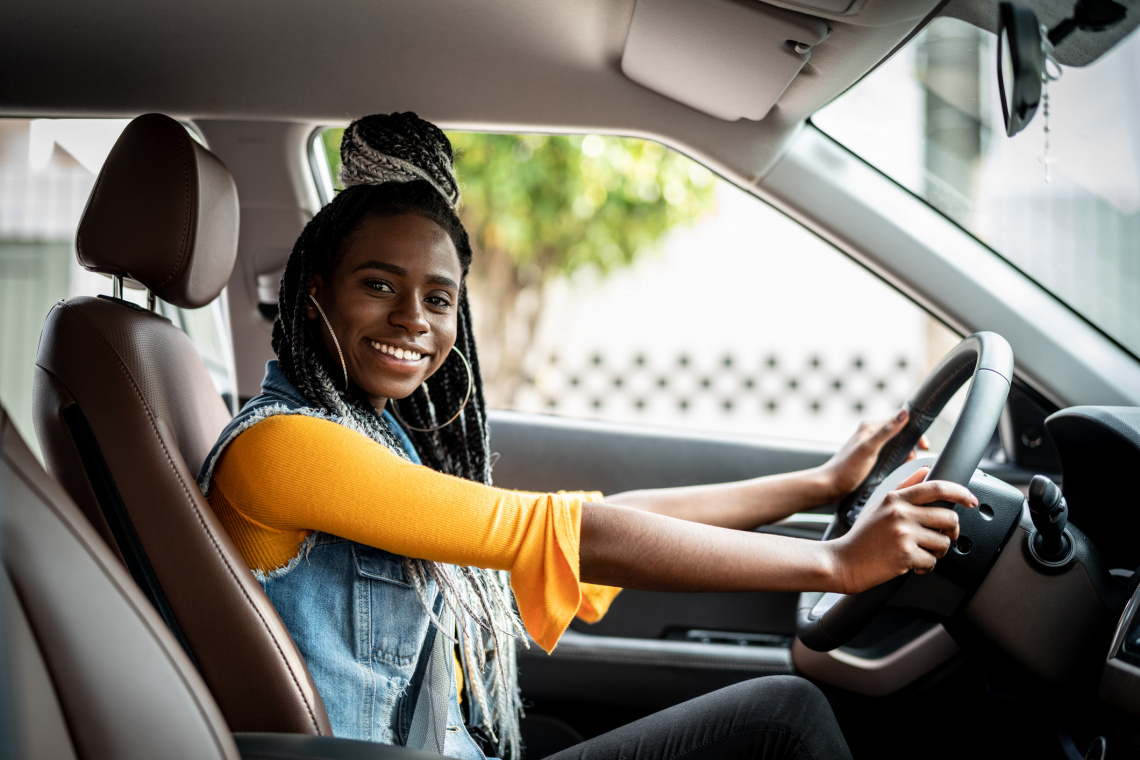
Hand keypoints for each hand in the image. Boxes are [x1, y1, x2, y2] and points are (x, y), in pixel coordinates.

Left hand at [819, 409, 929, 501]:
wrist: (828, 488)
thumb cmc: (845, 469)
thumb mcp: (868, 449)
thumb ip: (886, 432)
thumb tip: (904, 413)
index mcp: (870, 427)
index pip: (900, 421)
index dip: (914, 433)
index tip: (924, 446)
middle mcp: (871, 435)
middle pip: (901, 436)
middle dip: (909, 449)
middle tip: (908, 463)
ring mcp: (871, 448)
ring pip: (897, 449)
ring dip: (903, 460)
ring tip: (900, 471)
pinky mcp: (871, 460)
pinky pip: (891, 459)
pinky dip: (897, 466)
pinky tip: (895, 475)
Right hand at [826, 466, 975, 593]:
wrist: (842, 561)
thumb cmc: (861, 536)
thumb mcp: (879, 505)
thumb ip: (904, 487)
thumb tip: (925, 470)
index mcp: (895, 498)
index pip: (936, 488)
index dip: (960, 492)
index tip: (970, 499)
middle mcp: (900, 513)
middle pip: (949, 518)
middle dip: (951, 532)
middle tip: (943, 538)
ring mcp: (903, 534)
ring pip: (944, 542)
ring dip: (937, 552)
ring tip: (922, 553)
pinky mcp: (905, 555)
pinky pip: (932, 561)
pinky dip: (926, 567)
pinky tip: (914, 565)